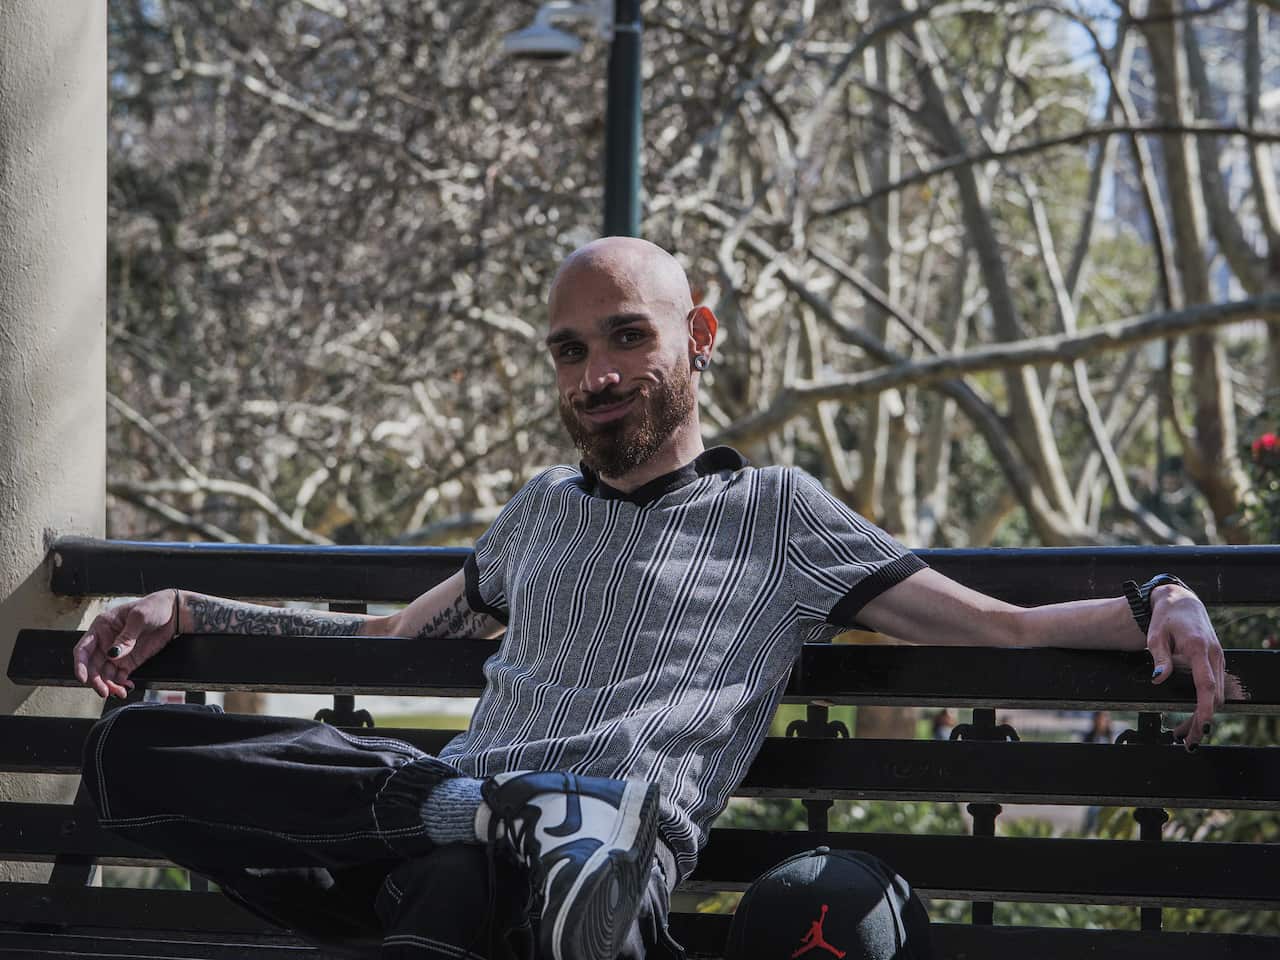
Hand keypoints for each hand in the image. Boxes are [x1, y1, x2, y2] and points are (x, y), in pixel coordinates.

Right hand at [73, 589, 178, 698]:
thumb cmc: (154, 606)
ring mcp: (117, 653)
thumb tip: (113, 654)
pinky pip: (119, 676)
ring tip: (120, 692)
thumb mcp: (139, 617)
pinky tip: (128, 686)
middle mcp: (105, 641)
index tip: (83, 678)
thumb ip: (126, 637)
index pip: (83, 648)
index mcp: (102, 627)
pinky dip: (120, 684)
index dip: (80, 665)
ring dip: (109, 685)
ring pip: (105, 674)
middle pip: (93, 666)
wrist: (174, 613)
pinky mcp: (129, 661)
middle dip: (96, 681)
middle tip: (105, 692)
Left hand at [1146, 583, 1231, 749]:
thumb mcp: (1154, 635)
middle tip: (1184, 741)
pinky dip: (1205, 705)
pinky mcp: (1217, 663)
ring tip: (1182, 735)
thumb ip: (1159, 657)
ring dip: (1202, 717)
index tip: (1202, 727)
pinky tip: (1191, 717)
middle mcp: (1214, 655)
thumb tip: (1159, 678)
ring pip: (1217, 696)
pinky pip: (1215, 689)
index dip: (1205, 708)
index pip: (1206, 684)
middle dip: (1201, 721)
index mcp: (1198, 648)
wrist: (1182, 602)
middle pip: (1214, 697)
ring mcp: (1218, 659)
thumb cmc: (1165, 618)